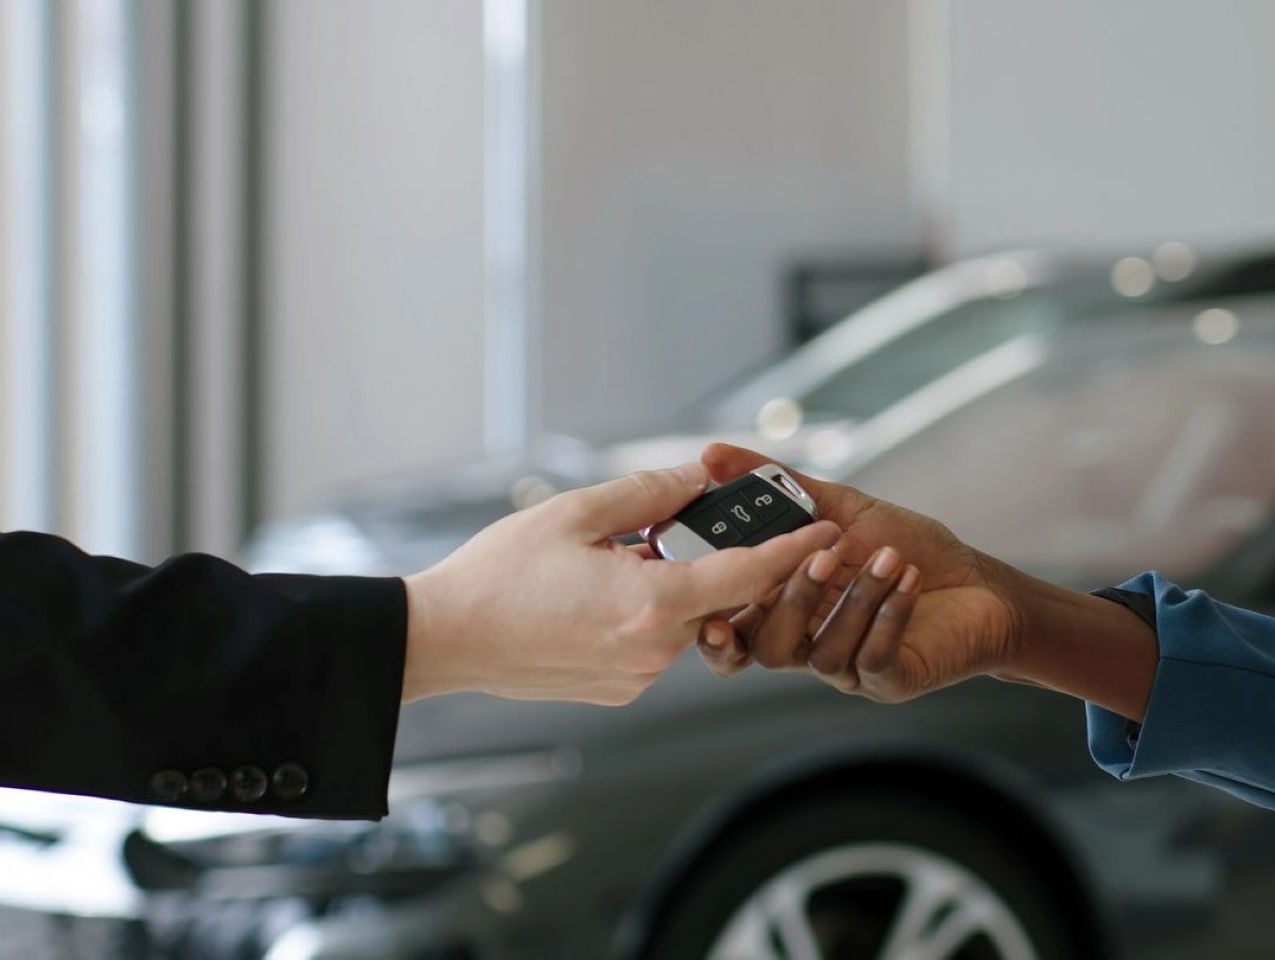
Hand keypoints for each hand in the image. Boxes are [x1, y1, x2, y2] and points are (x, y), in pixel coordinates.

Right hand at [401, 462, 839, 704]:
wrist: (446, 638)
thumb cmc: (499, 576)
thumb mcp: (576, 513)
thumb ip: (649, 493)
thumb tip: (698, 477)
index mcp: (651, 604)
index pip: (746, 575)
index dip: (793, 551)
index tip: (828, 530)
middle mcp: (653, 650)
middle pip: (712, 595)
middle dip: (699, 559)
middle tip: (656, 528)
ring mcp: (636, 677)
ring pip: (682, 619)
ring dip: (665, 586)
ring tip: (606, 563)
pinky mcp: (618, 690)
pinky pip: (652, 644)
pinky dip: (641, 614)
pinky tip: (592, 596)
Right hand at [696, 444, 1023, 702]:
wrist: (980, 583)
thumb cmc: (907, 548)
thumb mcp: (838, 509)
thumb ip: (774, 486)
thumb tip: (710, 453)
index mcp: (786, 611)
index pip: (733, 634)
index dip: (714, 636)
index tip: (710, 617)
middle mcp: (809, 645)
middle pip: (768, 647)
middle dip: (793, 600)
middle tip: (823, 556)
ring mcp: (848, 668)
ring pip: (824, 651)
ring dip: (857, 598)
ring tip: (887, 556)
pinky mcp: (889, 680)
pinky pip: (873, 656)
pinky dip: (889, 613)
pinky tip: (907, 579)